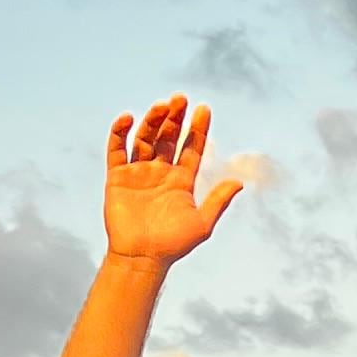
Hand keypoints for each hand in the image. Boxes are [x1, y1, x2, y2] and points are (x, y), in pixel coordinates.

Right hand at [104, 96, 245, 265]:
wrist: (141, 258)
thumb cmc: (173, 245)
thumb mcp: (202, 223)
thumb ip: (218, 201)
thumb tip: (239, 182)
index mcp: (182, 180)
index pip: (191, 148)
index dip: (198, 129)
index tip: (203, 109)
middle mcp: (160, 172)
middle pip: (169, 138)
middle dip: (175, 119)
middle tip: (181, 99)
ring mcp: (139, 173)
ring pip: (145, 139)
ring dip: (152, 121)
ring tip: (161, 106)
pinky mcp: (117, 177)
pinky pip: (117, 150)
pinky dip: (120, 133)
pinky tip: (128, 118)